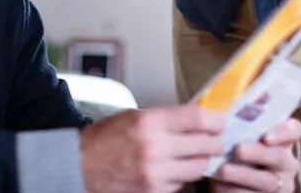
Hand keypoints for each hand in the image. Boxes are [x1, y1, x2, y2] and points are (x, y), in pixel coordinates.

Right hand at [80, 106, 225, 192]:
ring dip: (201, 161)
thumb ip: (165, 118)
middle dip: (215, 142)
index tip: (222, 121)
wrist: (78, 167)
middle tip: (216, 140)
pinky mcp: (153, 192)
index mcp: (149, 122)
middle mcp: (154, 147)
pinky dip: (183, 177)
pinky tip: (175, 169)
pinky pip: (182, 184)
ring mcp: (155, 173)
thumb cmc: (104, 139)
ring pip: (198, 167)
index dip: (216, 119)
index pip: (197, 118)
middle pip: (204, 145)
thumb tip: (196, 118)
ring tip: (197, 155)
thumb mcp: (133, 116)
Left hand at [209, 118, 300, 192]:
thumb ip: (237, 119)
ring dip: (244, 175)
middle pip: (280, 157)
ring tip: (224, 170)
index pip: (294, 130)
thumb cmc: (234, 146)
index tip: (267, 135)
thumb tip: (220, 106)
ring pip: (267, 181)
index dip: (285, 132)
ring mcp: (279, 182)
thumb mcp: (238, 130)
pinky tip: (221, 185)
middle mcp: (285, 161)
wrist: (225, 174)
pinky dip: (236, 190)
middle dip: (259, 153)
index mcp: (281, 138)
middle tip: (240, 149)